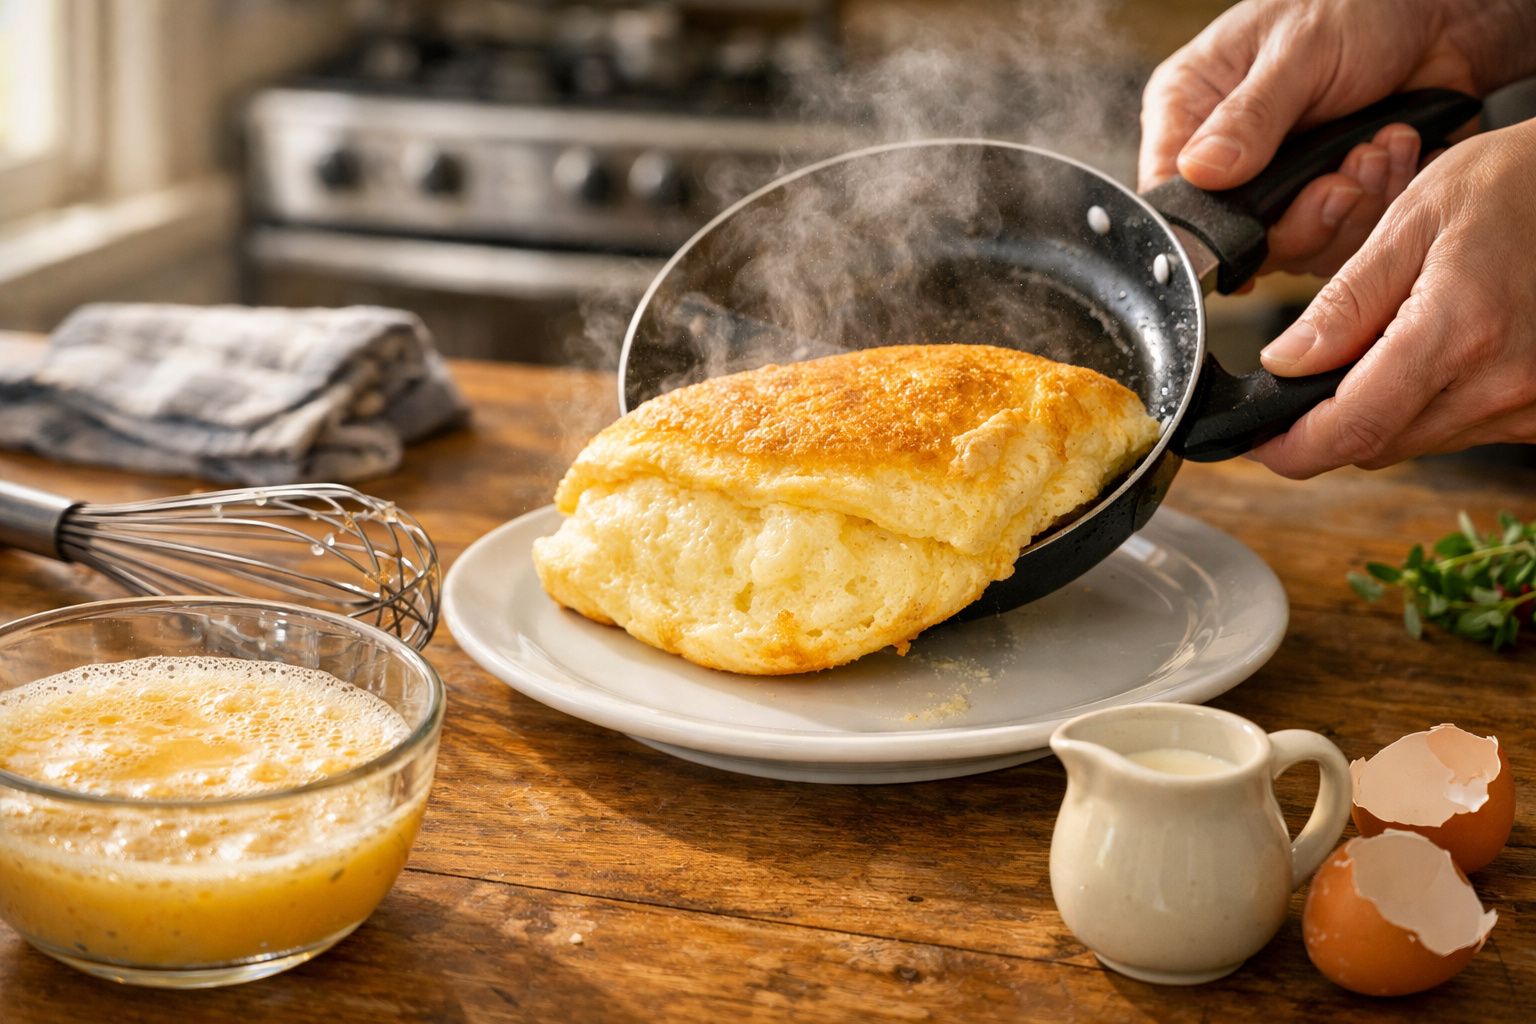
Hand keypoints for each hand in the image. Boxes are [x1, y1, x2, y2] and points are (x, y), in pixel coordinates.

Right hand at [1139, 0, 1500, 277]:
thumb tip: (1200, 171)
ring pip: (1297, 249)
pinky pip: (1344, 239)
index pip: (1169, 196)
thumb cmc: (1356, 6)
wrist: (1437, 11)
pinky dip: (1380, 203)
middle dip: (1304, 219)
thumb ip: (1250, 115)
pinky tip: (1394, 150)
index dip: (1209, 227)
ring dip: (1352, 208)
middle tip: (1342, 180)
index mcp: (1191, 111)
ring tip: (1378, 148)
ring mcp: (1279, 185)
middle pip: (1239, 238)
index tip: (1263, 222)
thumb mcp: (1297, 50)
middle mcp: (1227, 158)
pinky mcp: (1327, 201)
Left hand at [1251, 118, 1535, 476]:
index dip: (1291, 448)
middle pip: (1377, 446)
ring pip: (1414, 443)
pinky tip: (1431, 355)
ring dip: (1379, 413)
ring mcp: (1529, 405)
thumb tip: (1284, 363)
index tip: (1255, 439)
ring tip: (1384, 344)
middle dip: (1327, 425)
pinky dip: (1424, 406)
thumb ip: (1345, 303)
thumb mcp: (1411, 221)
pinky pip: (1457, 431)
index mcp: (1460, 332)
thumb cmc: (1513, 186)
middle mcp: (1501, 384)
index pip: (1354, 428)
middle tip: (1304, 381)